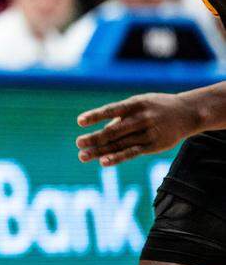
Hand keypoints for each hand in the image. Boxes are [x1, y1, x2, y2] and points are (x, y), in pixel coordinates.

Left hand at [76, 92, 201, 165]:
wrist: (187, 113)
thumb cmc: (154, 107)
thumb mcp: (138, 103)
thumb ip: (120, 116)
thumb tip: (101, 133)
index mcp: (134, 104)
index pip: (111, 110)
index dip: (95, 116)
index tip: (80, 121)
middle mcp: (141, 118)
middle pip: (113, 131)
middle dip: (95, 138)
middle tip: (78, 143)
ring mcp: (148, 133)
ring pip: (120, 144)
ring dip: (100, 151)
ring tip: (82, 155)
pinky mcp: (154, 146)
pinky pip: (132, 153)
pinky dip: (117, 158)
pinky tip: (103, 162)